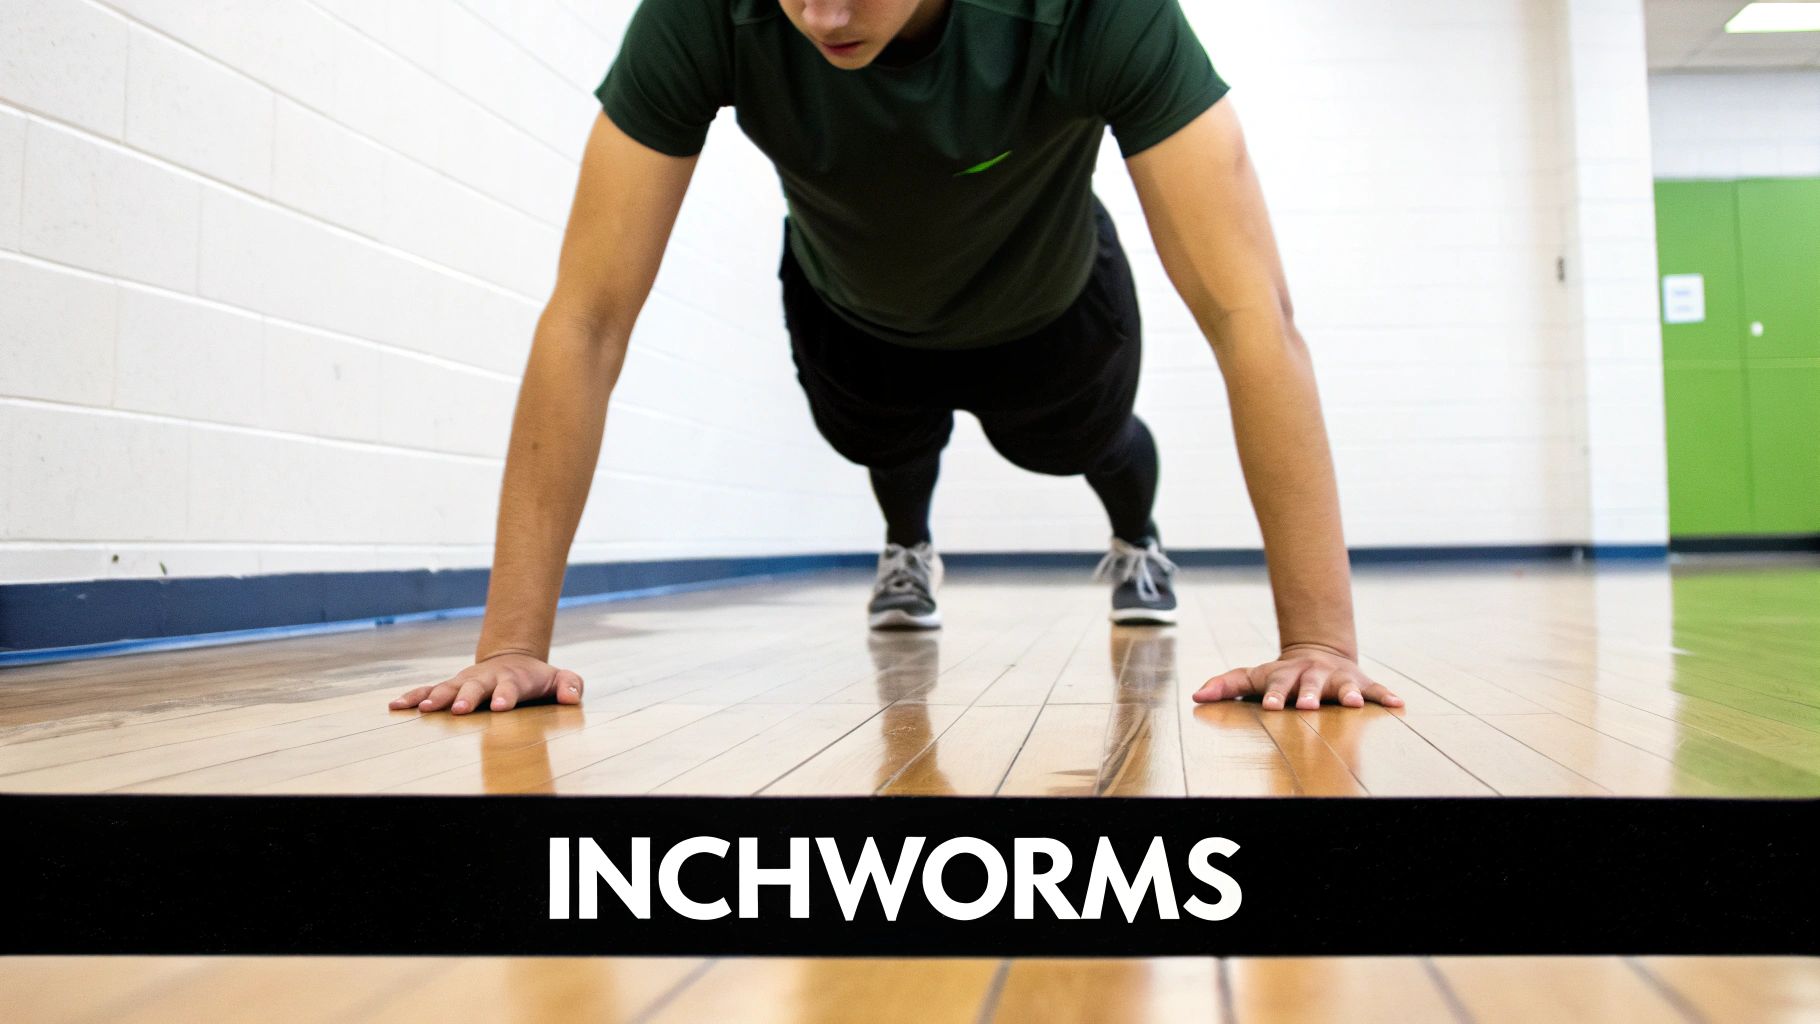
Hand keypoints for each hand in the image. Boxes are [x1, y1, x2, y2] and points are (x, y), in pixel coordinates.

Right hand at [388, 652, 583, 714]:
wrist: (513, 660)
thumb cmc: (538, 677)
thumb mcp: (561, 678)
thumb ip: (571, 685)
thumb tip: (572, 697)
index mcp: (512, 680)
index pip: (510, 688)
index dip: (506, 696)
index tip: (500, 707)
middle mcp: (485, 679)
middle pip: (474, 687)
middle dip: (466, 697)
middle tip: (459, 709)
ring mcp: (465, 682)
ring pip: (447, 688)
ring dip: (436, 697)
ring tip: (423, 709)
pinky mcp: (450, 687)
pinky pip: (427, 690)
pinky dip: (412, 697)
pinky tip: (395, 706)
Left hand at [1193, 643, 1402, 710]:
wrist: (1319, 653)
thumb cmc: (1280, 676)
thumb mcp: (1253, 676)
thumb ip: (1226, 684)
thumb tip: (1196, 694)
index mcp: (1286, 675)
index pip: (1277, 685)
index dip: (1274, 695)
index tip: (1270, 707)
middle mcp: (1313, 675)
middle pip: (1311, 685)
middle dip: (1310, 695)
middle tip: (1308, 707)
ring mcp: (1338, 678)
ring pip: (1345, 685)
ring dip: (1350, 694)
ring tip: (1356, 704)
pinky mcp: (1361, 683)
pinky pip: (1376, 689)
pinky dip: (1386, 696)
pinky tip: (1398, 704)